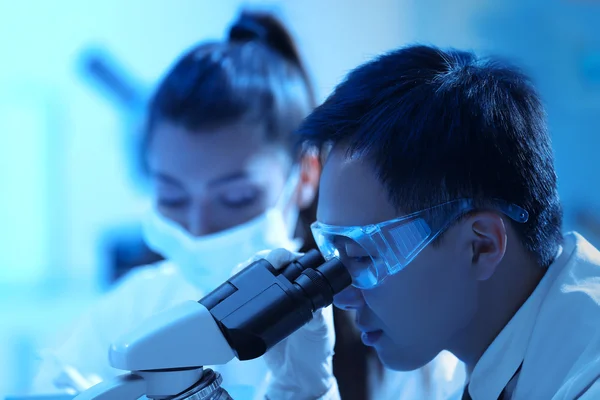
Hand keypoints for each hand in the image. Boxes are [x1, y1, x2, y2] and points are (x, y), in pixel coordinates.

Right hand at [233, 248, 338, 399]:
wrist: (295, 374)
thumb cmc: (314, 349)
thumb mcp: (319, 329)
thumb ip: (316, 316)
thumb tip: (309, 305)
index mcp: (307, 286)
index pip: (295, 261)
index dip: (286, 255)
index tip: (281, 259)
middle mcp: (287, 286)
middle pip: (270, 261)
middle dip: (263, 257)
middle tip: (261, 263)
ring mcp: (269, 297)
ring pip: (254, 272)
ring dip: (247, 267)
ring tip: (242, 271)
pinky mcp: (253, 309)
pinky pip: (242, 291)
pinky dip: (236, 283)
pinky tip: (233, 282)